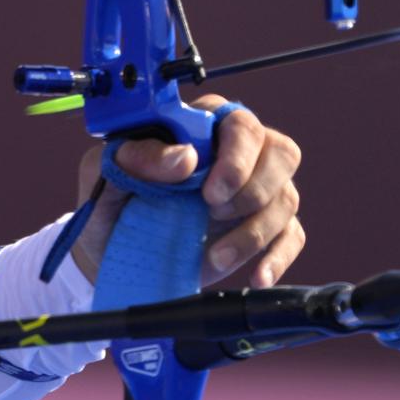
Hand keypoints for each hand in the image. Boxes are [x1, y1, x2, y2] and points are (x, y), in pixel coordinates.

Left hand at [70, 97, 304, 290]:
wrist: (111, 253)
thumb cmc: (111, 201)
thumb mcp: (107, 174)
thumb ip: (137, 157)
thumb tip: (184, 158)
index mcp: (201, 126)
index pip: (240, 123)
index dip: (236, 156)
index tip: (209, 192)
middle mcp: (237, 153)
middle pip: (281, 153)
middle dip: (254, 188)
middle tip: (214, 212)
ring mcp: (255, 191)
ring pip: (287, 198)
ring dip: (255, 232)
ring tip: (214, 256)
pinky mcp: (263, 229)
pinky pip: (292, 236)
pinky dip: (277, 258)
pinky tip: (256, 276)